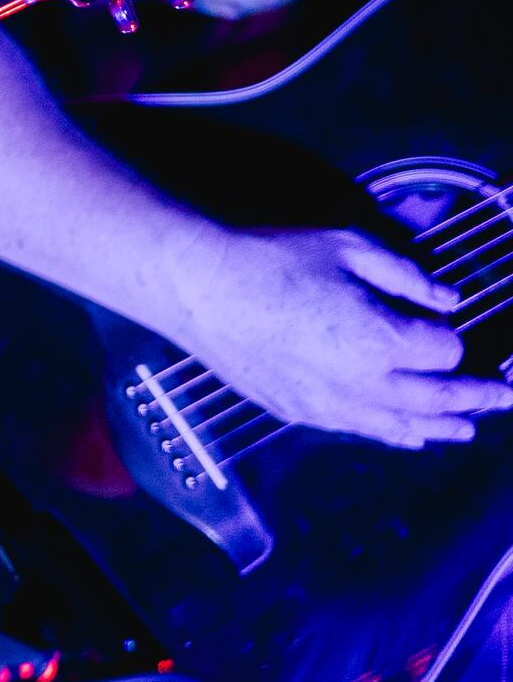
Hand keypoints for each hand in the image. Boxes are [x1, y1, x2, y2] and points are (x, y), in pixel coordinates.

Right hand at [143, 223, 502, 448]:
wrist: (198, 289)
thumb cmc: (271, 259)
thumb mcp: (348, 247)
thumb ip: (407, 275)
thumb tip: (450, 298)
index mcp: (381, 339)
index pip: (444, 350)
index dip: (452, 336)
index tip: (451, 325)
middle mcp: (364, 383)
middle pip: (437, 399)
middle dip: (476, 397)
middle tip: (504, 397)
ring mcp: (331, 404)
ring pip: (404, 425)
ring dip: (443, 426)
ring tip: (469, 428)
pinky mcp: (301, 412)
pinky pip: (362, 431)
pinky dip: (395, 434)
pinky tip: (410, 434)